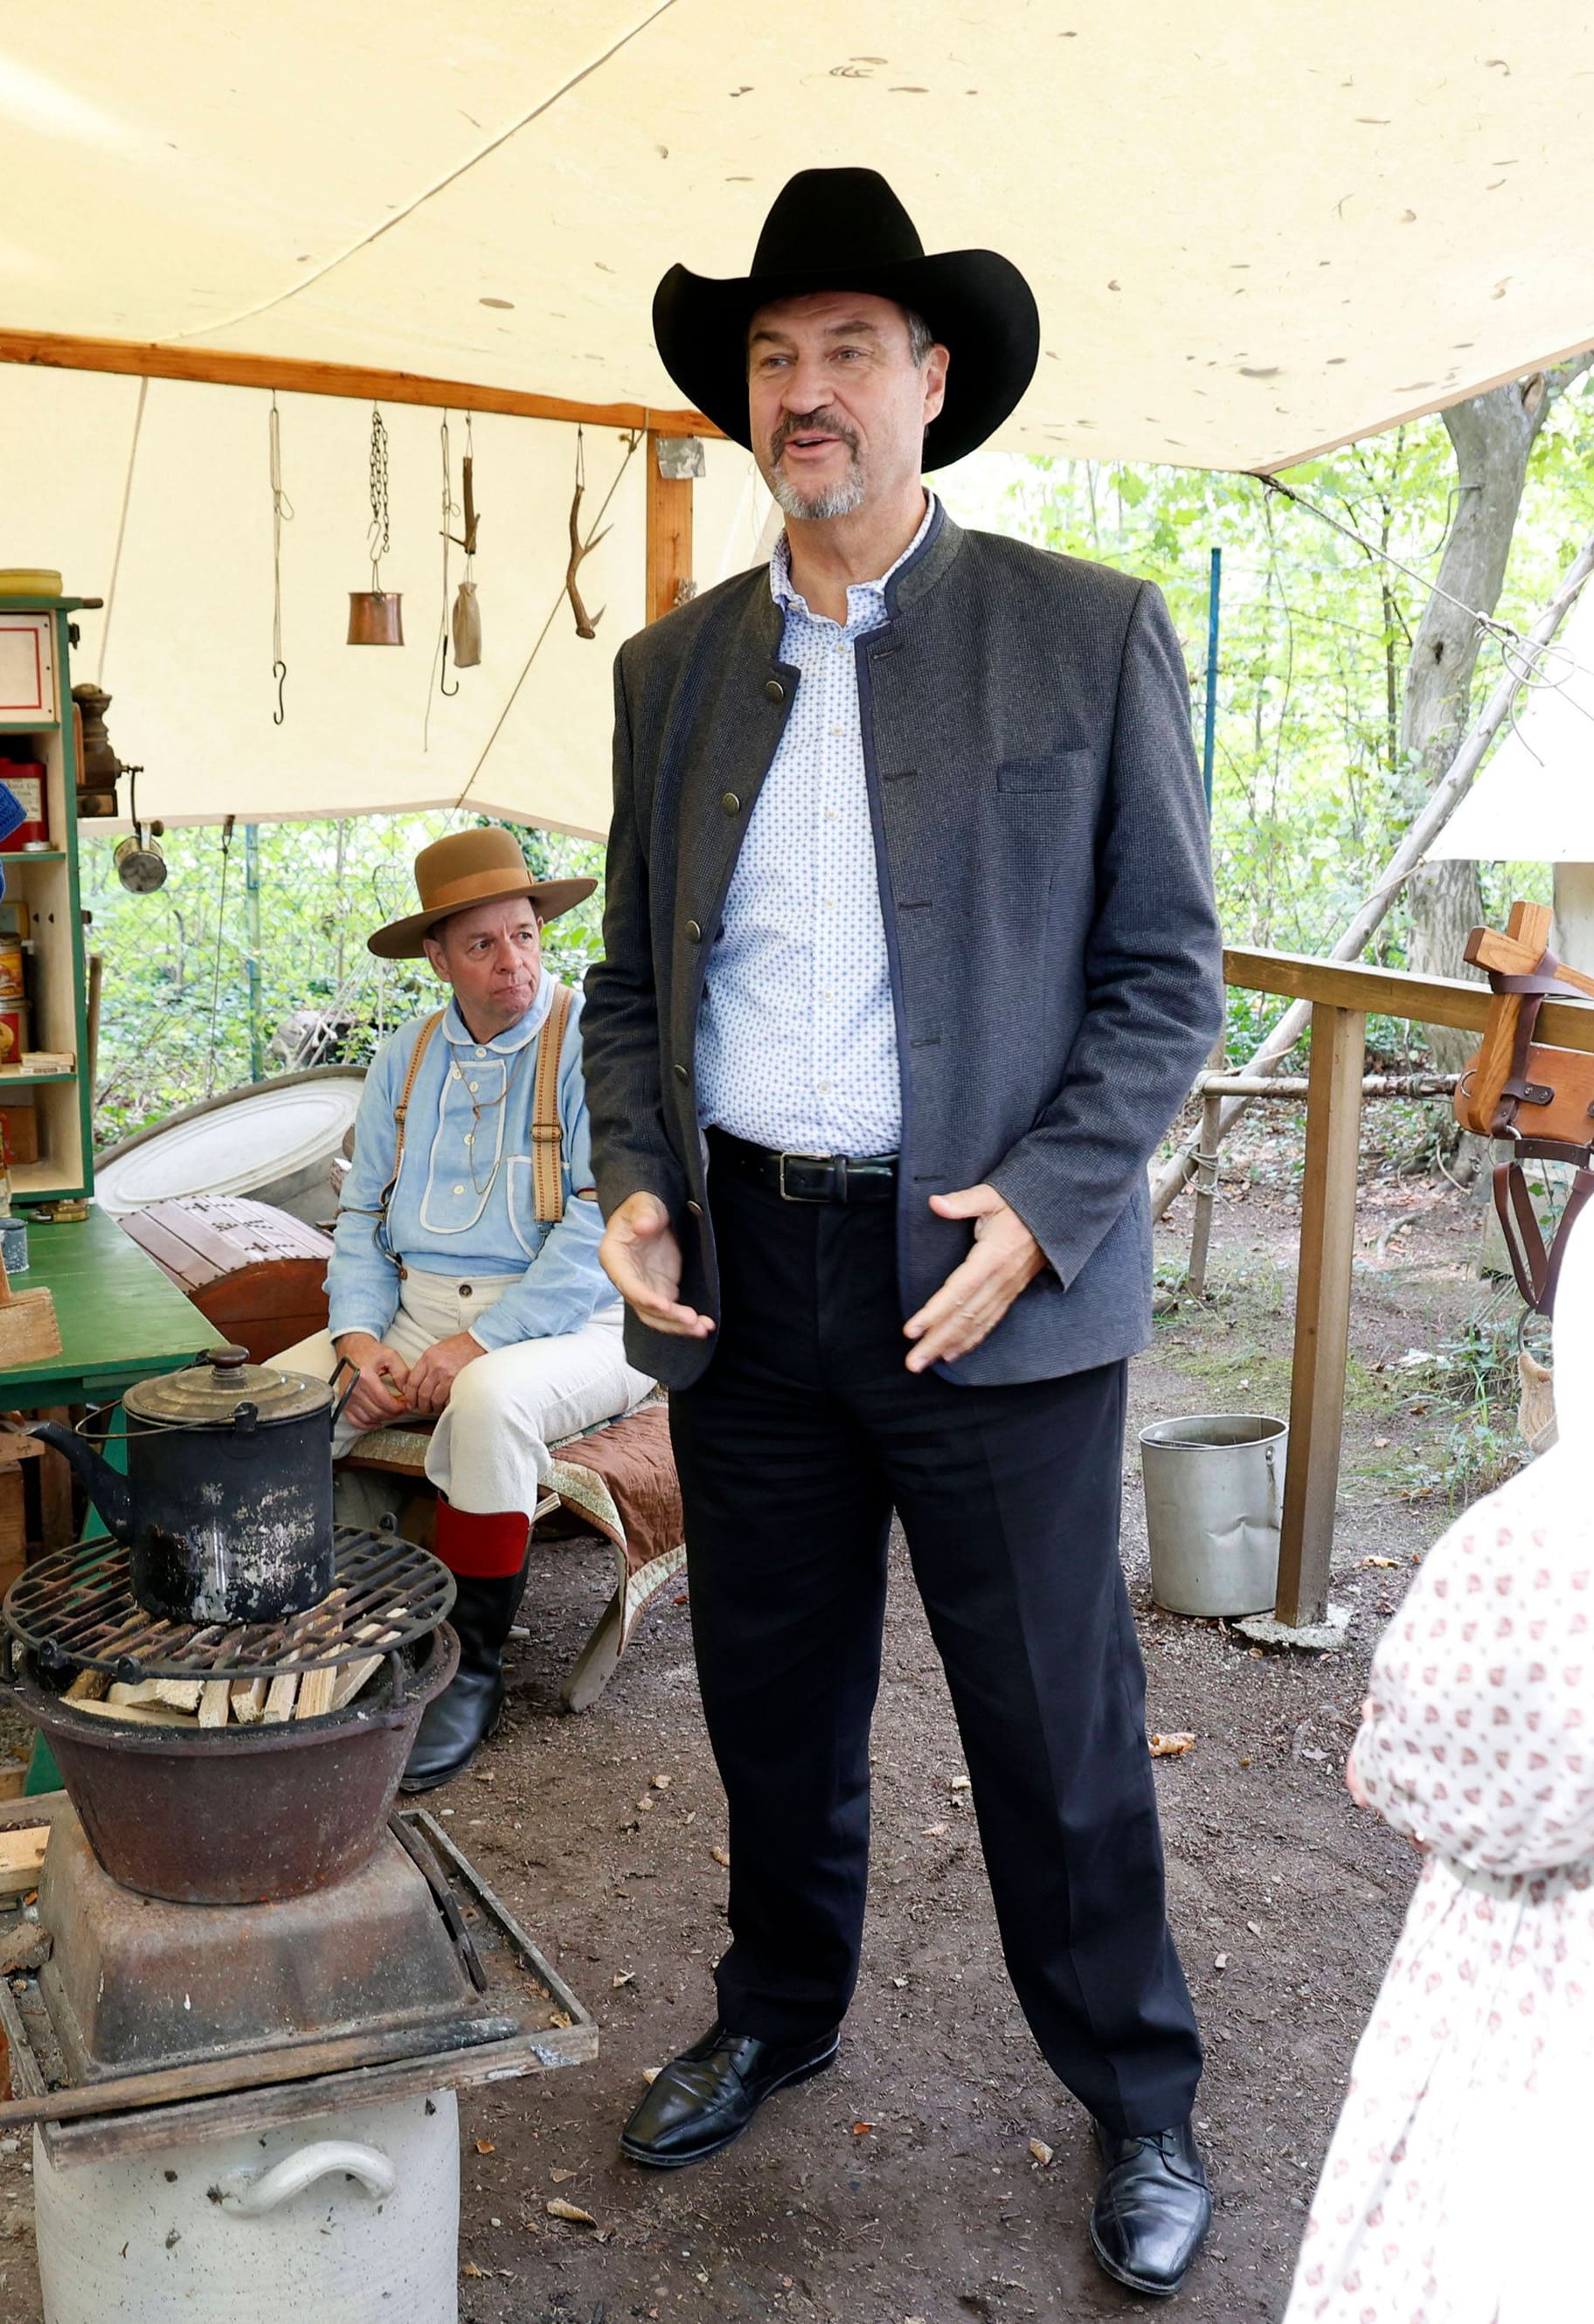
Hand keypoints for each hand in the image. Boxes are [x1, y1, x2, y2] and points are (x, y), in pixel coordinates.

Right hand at [333, 1333, 412, 1429]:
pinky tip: (378, 1420)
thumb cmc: (370, 1351)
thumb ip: (402, 1374)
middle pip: (378, 1412)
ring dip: (383, 1418)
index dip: (399, 1407)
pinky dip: (368, 1424)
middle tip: (401, 1407)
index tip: (406, 1404)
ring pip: (369, 1419)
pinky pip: (355, 1421)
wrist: (352, 1348)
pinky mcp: (344, 1402)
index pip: (385, 1402)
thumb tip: (408, 1392)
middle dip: (394, 1413)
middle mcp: (353, 1389)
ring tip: (391, 1410)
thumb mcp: (390, 1356)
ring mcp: (347, 1397)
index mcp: (365, 1377)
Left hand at [405, 1330, 484, 1414]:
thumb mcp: (437, 1350)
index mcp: (428, 1357)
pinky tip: (447, 1403)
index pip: (412, 1382)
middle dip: (422, 1405)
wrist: (479, 1342)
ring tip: (436, 1407)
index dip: (410, 1396)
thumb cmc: (460, 1346)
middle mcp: (437, 1367)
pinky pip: (449, 1400)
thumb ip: (426, 1366)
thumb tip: (416, 1383)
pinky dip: (447, 1405)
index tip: (411, 1402)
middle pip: (422, 1394)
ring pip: (435, 1400)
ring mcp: (449, 1376)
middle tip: (424, 1408)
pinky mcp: (460, 1383)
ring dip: (434, 1407)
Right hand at [599, 1192, 713, 1339]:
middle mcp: (626, 1279)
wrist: (652, 1214)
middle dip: (668, 1318)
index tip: (665, 1305)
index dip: (645, 1297)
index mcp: (614, 1258)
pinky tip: (704, 1324)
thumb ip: (644, 1213)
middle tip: (692, 1321)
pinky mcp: (662, 1290)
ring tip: (703, 1328)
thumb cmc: (643, 1207)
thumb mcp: (643, 1203)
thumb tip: (644, 1225)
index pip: (627, 1284)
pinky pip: (671, 1311)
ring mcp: (645, 1287)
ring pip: (658, 1316)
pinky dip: (686, 1320)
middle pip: (644, 1307)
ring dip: (679, 1325)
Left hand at [903, 1184, 1044, 1372]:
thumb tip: (936, 1203)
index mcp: (992, 1257)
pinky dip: (970, 1340)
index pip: (958, 1291)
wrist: (1055, 1214)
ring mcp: (1006, 1289)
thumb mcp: (991, 1196)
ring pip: (976, 1325)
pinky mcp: (1010, 1293)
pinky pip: (989, 1322)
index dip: (934, 1313)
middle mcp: (1000, 1279)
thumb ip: (963, 1202)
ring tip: (925, 1362)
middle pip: (964, 1317)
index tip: (911, 1330)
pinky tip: (952, 1353)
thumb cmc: (1018, 1204)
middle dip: (936, 1341)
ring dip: (949, 1346)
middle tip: (913, 1362)